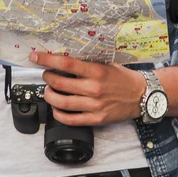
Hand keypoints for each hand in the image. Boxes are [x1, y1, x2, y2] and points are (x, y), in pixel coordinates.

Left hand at [29, 52, 145, 126]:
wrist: (143, 96)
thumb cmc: (122, 78)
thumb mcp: (105, 64)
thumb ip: (86, 63)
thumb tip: (61, 58)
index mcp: (96, 71)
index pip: (66, 63)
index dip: (47, 60)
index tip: (35, 57)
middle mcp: (94, 89)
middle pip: (59, 83)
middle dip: (46, 78)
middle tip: (46, 75)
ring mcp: (95, 106)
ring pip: (61, 102)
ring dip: (49, 95)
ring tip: (48, 91)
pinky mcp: (96, 119)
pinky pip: (71, 119)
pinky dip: (58, 114)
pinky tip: (56, 108)